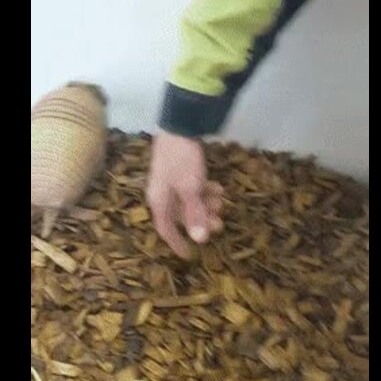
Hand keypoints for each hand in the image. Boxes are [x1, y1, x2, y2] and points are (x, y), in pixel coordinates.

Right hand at [146, 132, 223, 258]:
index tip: (189, 255)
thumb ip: (195, 213)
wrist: (179, 124)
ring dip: (206, 204)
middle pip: (182, 216)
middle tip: (220, 222)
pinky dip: (205, 191)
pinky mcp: (180, 171)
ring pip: (190, 202)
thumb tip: (200, 240)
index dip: (177, 243)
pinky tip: (218, 188)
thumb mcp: (190, 188)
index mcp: (159, 201)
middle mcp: (163, 194)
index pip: (166, 229)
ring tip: (221, 200)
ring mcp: (171, 182)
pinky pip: (193, 188)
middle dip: (201, 220)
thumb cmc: (181, 160)